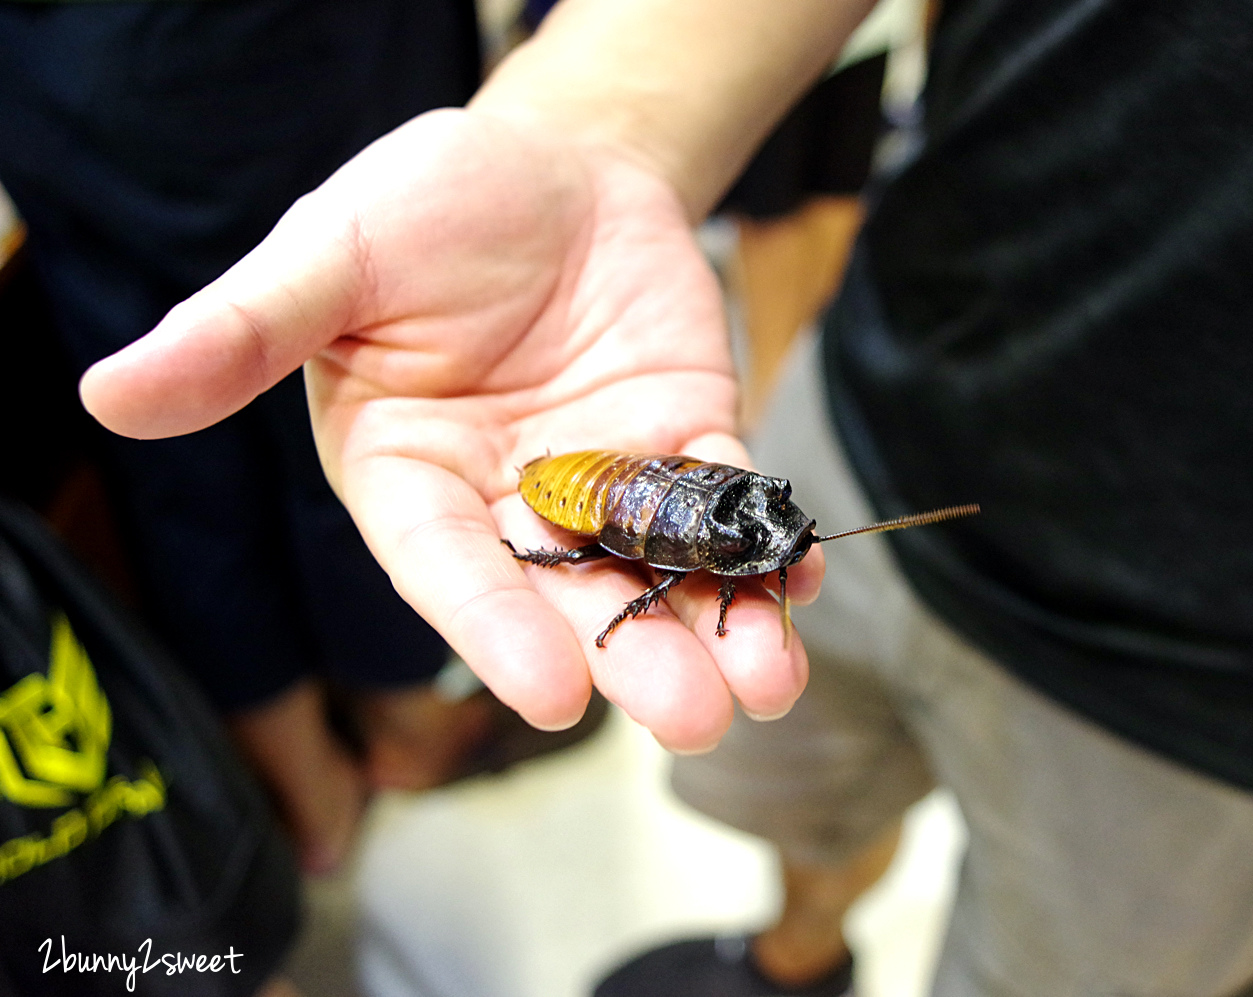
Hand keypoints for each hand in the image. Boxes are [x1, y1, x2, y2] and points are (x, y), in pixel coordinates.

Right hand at [80, 107, 821, 750]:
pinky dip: (766, 541)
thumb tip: (109, 390)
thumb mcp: (334, 254)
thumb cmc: (429, 205)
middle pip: (571, 594)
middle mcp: (510, 499)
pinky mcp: (683, 437)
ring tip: (769, 679)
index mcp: (411, 476)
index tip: (553, 693)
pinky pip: (729, 499)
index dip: (496, 629)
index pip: (448, 568)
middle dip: (634, 655)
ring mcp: (607, 477)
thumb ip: (247, 327)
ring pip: (660, 569)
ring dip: (719, 626)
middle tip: (694, 715)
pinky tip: (799, 578)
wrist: (555, 165)